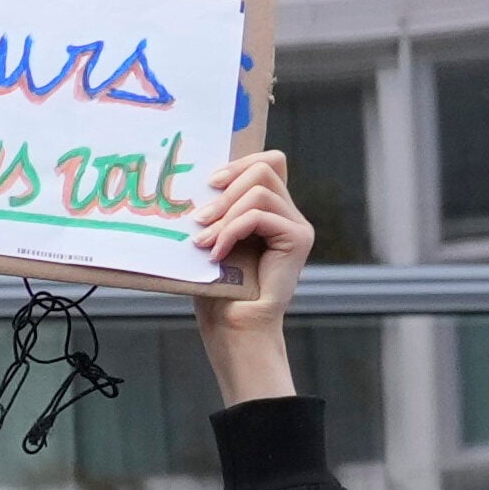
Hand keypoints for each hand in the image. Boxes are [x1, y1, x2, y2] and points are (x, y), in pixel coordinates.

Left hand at [189, 143, 309, 404]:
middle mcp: (288, 213)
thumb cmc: (216, 290)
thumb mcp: (208, 242)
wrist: (233, 327)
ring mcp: (297, 225)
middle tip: (197, 218)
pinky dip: (231, 231)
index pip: (268, 162)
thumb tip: (189, 186)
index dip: (239, 162)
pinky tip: (216, 255)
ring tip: (202, 242)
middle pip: (266, 166)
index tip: (207, 183)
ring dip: (224, 214)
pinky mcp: (299, 239)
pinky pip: (261, 216)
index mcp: (269, 210)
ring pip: (260, 190)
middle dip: (226, 187)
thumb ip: (212, 213)